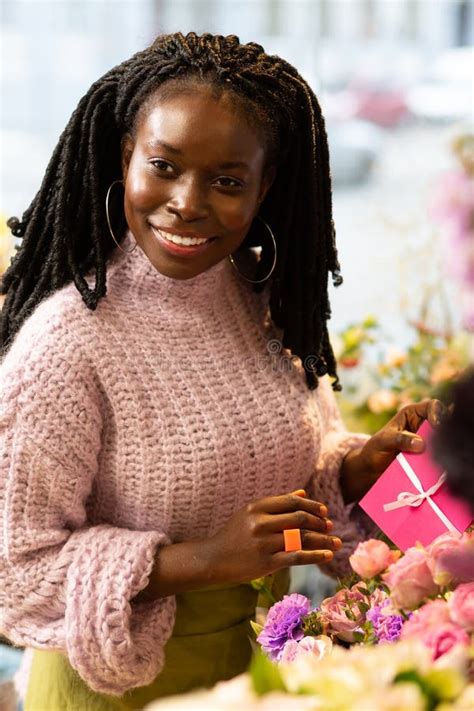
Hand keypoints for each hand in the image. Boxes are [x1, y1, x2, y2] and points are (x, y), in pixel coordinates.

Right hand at [207, 490, 341, 583]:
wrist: (213, 559)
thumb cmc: (234, 535)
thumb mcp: (251, 513)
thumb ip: (277, 503)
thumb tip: (303, 492)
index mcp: (257, 507)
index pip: (292, 502)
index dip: (312, 506)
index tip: (324, 512)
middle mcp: (261, 522)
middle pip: (300, 519)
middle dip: (320, 522)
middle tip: (331, 527)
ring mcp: (264, 543)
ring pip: (302, 538)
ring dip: (323, 540)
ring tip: (337, 543)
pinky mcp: (266, 562)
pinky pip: (297, 557)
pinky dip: (315, 555)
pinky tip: (327, 556)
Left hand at [341, 399, 444, 502]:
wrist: (373, 468)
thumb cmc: (375, 449)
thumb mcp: (384, 442)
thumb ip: (400, 439)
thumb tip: (421, 444)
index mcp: (412, 413)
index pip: (432, 406)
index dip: (438, 413)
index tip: (436, 426)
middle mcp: (422, 425)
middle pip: (444, 422)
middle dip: (445, 431)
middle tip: (441, 443)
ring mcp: (427, 441)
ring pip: (443, 440)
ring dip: (443, 447)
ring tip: (438, 455)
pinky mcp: (429, 455)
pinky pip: (440, 455)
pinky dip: (441, 458)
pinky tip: (437, 464)